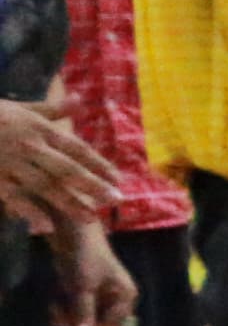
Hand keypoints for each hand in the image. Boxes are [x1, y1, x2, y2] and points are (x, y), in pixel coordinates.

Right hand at [0, 97, 116, 235]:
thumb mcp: (22, 108)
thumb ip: (52, 109)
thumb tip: (79, 99)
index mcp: (39, 129)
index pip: (76, 148)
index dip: (98, 163)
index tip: (118, 178)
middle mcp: (29, 146)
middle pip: (67, 169)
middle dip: (93, 185)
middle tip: (117, 199)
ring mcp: (11, 163)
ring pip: (45, 186)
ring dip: (69, 202)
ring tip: (91, 217)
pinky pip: (14, 196)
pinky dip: (29, 211)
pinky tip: (46, 225)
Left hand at [50, 217, 130, 325]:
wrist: (73, 233)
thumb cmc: (84, 258)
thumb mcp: (82, 287)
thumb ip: (83, 312)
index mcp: (125, 298)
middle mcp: (118, 300)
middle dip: (78, 325)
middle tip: (57, 319)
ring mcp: (103, 297)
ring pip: (87, 320)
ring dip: (69, 318)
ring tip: (54, 308)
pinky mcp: (89, 293)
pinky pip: (80, 311)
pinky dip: (66, 310)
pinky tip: (56, 303)